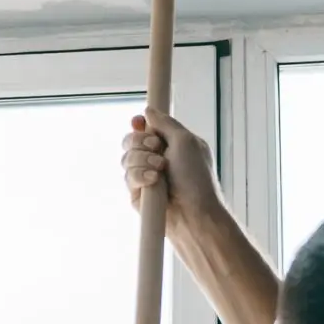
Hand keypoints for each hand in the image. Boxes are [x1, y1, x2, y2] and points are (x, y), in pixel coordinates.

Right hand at [122, 113, 217, 229]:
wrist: (195, 212)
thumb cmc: (197, 178)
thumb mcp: (185, 141)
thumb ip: (165, 123)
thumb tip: (147, 111)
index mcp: (171, 144)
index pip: (146, 128)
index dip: (139, 124)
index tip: (138, 122)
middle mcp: (157, 159)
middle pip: (130, 140)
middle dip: (140, 141)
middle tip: (156, 146)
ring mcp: (146, 176)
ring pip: (126, 158)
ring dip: (142, 159)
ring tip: (160, 169)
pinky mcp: (138, 194)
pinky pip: (128, 177)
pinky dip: (140, 176)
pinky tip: (154, 181)